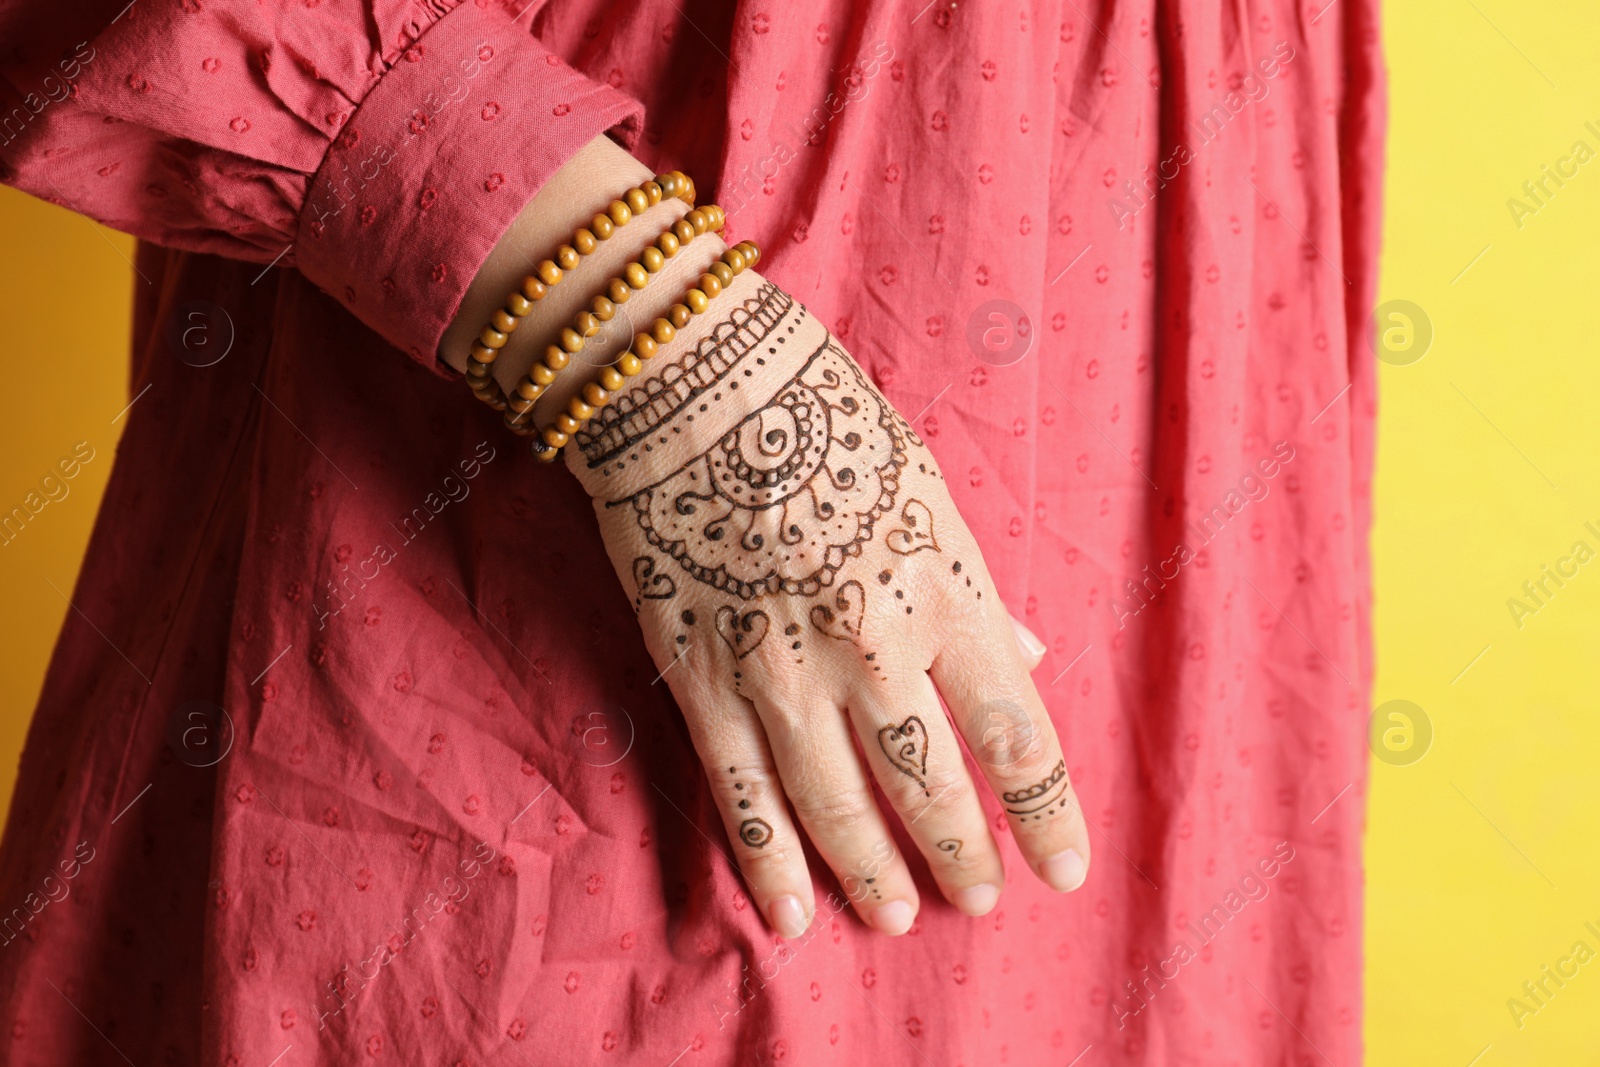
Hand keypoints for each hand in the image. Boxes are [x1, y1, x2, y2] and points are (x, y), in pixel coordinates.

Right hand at [568, 273, 1091, 937]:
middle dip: (964, 856)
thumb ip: (976, 592)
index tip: (1066, 868)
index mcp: (941, 588)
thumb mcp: (928, 488)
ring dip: (875, 873)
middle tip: (981, 900)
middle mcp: (871, 644)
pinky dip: (769, 861)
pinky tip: (793, 915)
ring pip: (839, 806)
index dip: (1048, 814)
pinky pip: (740, 791)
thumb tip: (1029, 663)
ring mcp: (781, 669)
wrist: (690, 378)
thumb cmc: (824, 415)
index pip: (1015, 733)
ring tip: (898, 918)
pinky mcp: (702, 677)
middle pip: (932, 786)